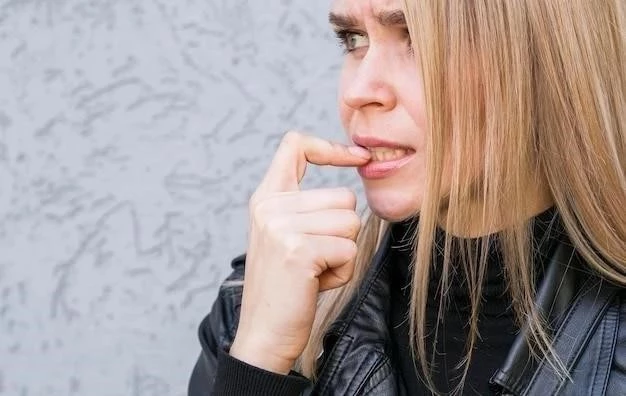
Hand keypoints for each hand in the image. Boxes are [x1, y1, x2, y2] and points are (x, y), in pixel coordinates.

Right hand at [229, 131, 370, 373]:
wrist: (264, 334)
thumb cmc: (285, 286)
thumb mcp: (285, 235)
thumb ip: (304, 206)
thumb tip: (349, 178)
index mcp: (266, 197)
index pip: (296, 145)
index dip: (330, 147)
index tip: (358, 157)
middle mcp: (269, 206)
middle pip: (344, 197)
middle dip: (342, 232)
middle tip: (314, 258)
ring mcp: (281, 226)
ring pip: (350, 223)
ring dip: (343, 252)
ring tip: (314, 270)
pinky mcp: (298, 250)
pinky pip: (349, 250)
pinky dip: (342, 271)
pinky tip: (316, 282)